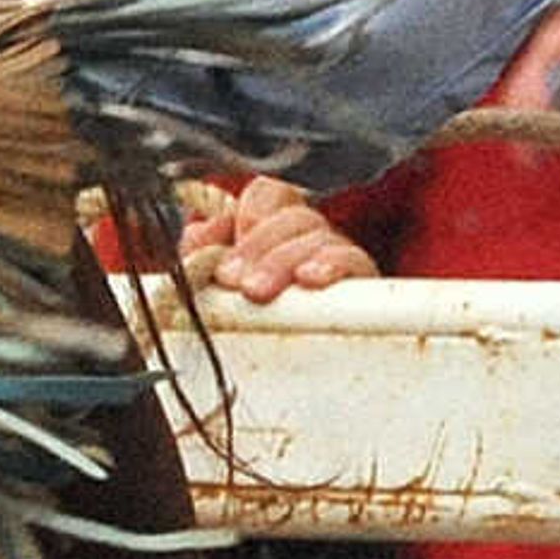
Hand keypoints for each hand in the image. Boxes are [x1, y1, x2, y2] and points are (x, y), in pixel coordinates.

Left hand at [178, 176, 377, 301]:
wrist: (312, 364)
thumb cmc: (263, 313)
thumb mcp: (224, 282)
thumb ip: (207, 253)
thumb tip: (196, 237)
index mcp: (278, 226)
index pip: (270, 194)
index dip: (249, 212)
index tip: (229, 241)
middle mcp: (312, 234)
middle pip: (292, 216)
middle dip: (256, 248)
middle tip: (230, 279)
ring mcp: (340, 255)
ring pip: (318, 236)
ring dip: (281, 261)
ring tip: (255, 291)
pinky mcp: (363, 283)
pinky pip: (353, 262)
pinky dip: (330, 266)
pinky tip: (309, 279)